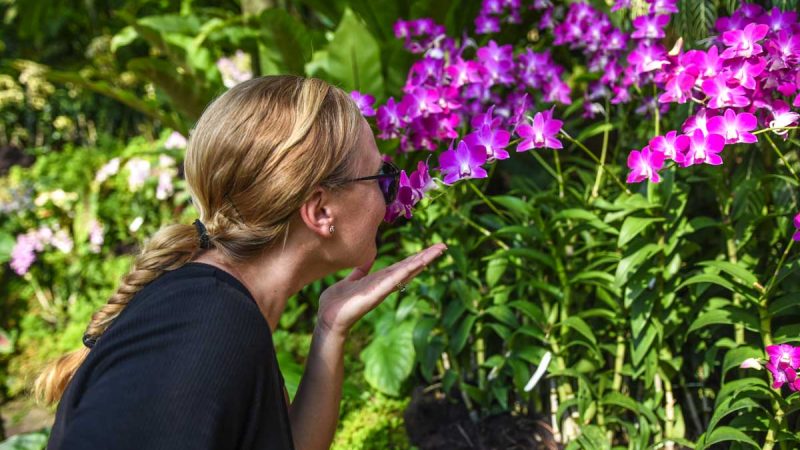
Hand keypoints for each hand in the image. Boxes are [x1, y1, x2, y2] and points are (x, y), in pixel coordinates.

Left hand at [316, 243, 447, 337]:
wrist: (328, 318)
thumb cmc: (337, 302)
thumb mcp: (351, 281)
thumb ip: (361, 270)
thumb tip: (368, 258)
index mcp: (380, 279)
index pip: (402, 265)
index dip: (417, 256)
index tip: (432, 247)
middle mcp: (385, 284)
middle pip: (409, 267)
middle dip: (426, 257)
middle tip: (443, 246)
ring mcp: (381, 290)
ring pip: (405, 272)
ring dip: (421, 262)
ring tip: (436, 253)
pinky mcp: (374, 295)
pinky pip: (391, 282)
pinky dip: (403, 273)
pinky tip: (415, 265)